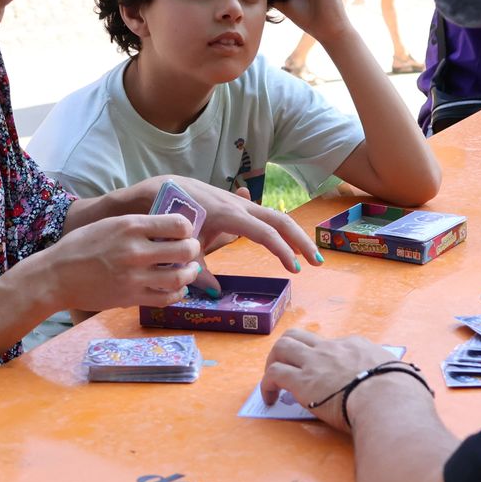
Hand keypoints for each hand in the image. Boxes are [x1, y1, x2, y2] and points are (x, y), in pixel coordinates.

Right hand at [34, 213, 203, 311]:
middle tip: (190, 251)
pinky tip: (176, 288)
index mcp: (130, 226)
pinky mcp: (131, 298)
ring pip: (180, 277)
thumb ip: (139, 226)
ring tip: (187, 271)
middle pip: (185, 250)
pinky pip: (166, 298)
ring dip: (189, 273)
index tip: (183, 232)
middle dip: (193, 250)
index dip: (187, 228)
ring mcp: (134, 277)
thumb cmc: (81, 247)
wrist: (56, 276)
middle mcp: (135, 251)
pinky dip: (177, 293)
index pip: (178, 224)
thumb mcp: (110, 224)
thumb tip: (169, 228)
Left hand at [144, 176, 320, 285]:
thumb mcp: (184, 247)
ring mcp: (241, 203)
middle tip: (316, 263)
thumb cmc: (172, 218)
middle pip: (280, 220)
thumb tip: (218, 293)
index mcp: (229, 215)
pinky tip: (289, 243)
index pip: (264, 233)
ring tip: (308, 257)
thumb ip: (199, 272)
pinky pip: (265, 216)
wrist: (164, 189)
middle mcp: (240, 206)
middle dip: (301, 241)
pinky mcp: (240, 205)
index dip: (281, 251)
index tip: (293, 269)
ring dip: (294, 236)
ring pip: (276, 216)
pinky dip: (280, 229)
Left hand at [261, 328, 407, 431]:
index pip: (332, 346)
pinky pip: (273, 374)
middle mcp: (332, 348)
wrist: (387, 398)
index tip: (325, 378)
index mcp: (356, 346)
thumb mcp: (401, 373)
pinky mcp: (301, 381)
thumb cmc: (400, 391)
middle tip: (287, 369)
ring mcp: (314, 362)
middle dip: (288, 350)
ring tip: (273, 382)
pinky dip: (267, 385)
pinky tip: (270, 399)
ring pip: (281, 347)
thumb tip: (408, 383)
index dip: (324, 360)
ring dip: (272, 362)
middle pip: (299, 336)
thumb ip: (397, 375)